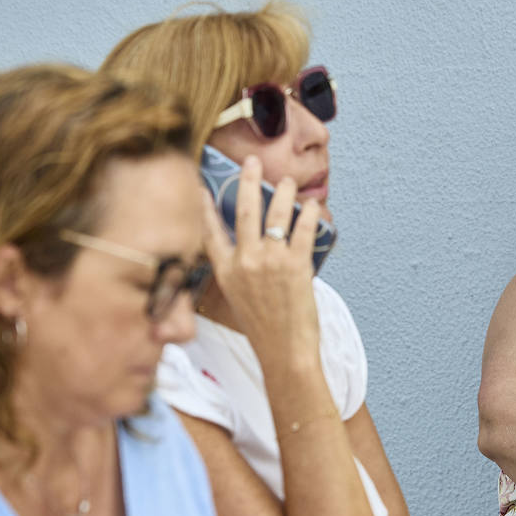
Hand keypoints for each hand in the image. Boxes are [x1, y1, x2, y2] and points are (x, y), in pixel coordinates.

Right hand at [199, 155, 322, 359]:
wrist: (283, 352)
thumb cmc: (263, 331)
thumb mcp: (238, 299)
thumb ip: (239, 271)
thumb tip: (249, 248)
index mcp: (226, 272)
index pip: (210, 231)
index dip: (205, 207)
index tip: (203, 187)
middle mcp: (244, 262)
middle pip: (244, 211)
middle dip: (248, 181)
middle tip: (253, 162)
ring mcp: (270, 262)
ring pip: (275, 214)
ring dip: (283, 193)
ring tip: (288, 182)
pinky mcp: (296, 265)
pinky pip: (304, 230)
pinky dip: (310, 214)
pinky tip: (312, 205)